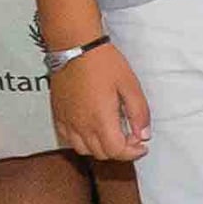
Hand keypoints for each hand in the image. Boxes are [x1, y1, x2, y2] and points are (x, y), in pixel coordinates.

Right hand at [50, 40, 147, 163]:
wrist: (75, 49)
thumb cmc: (105, 64)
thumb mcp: (130, 85)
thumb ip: (139, 112)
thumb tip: (143, 135)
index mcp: (101, 120)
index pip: (116, 151)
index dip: (132, 153)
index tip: (142, 145)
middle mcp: (81, 126)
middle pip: (101, 154)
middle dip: (120, 151)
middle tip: (132, 138)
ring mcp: (67, 122)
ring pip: (84, 150)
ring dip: (101, 149)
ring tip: (114, 134)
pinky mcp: (58, 116)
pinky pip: (69, 140)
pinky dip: (83, 142)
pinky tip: (94, 130)